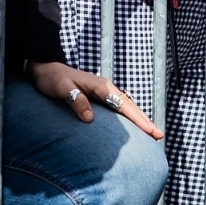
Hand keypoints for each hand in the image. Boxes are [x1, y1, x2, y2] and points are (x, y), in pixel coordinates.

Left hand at [26, 61, 162, 139]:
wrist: (45, 70)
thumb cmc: (53, 79)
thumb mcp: (62, 89)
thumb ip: (76, 101)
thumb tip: (90, 118)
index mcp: (101, 86)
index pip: (123, 104)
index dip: (138, 118)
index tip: (150, 130)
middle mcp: (105, 88)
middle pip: (130, 105)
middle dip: (145, 120)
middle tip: (159, 135)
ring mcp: (103, 92)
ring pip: (127, 106)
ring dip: (139, 118)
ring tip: (152, 132)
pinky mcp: (98, 97)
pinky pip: (119, 107)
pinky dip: (129, 116)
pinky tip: (133, 124)